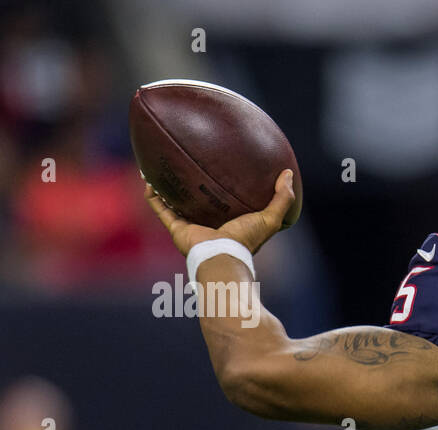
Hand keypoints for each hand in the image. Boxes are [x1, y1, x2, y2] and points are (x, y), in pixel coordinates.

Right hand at [145, 168, 295, 257]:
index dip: (224, 188)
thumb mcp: (271, 218)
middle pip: (199, 202)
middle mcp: (209, 223)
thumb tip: (288, 173)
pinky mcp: (176, 229)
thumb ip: (282, 198)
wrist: (223, 256)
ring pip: (175, 203)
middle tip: (189, 164)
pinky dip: (153, 196)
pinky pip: (160, 209)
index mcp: (230, 222)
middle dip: (193, 186)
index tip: (221, 169)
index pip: (226, 203)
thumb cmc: (247, 239)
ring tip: (161, 168)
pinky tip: (147, 179)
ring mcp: (191, 226)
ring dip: (167, 188)